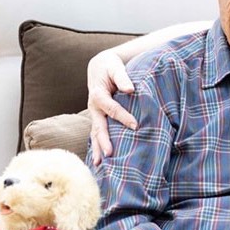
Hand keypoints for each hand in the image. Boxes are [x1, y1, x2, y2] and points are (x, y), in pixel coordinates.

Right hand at [87, 49, 136, 164]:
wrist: (99, 66)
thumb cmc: (110, 66)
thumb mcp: (115, 67)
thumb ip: (122, 77)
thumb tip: (131, 89)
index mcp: (98, 94)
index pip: (111, 108)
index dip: (123, 117)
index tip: (136, 126)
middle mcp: (94, 106)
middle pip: (98, 126)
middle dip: (104, 140)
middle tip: (110, 154)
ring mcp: (94, 113)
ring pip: (95, 133)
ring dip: (97, 148)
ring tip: (99, 163)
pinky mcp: (98, 117)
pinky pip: (96, 133)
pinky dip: (97, 145)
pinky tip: (99, 160)